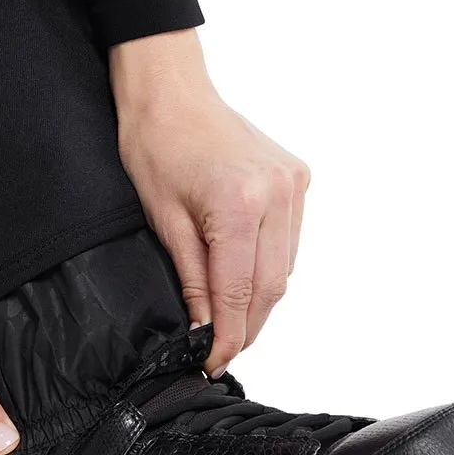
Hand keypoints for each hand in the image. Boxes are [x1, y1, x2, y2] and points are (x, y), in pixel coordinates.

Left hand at [110, 30, 308, 376]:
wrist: (172, 91)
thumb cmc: (156, 146)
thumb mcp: (164, 222)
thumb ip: (192, 280)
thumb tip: (206, 329)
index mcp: (239, 204)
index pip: (240, 293)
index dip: (230, 336)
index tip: (216, 363)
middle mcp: (277, 195)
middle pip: (271, 287)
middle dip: (248, 325)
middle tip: (223, 350)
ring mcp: (293, 186)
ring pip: (285, 268)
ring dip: (260, 299)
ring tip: (233, 318)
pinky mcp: (298, 179)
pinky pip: (290, 242)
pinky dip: (270, 266)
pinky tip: (248, 276)